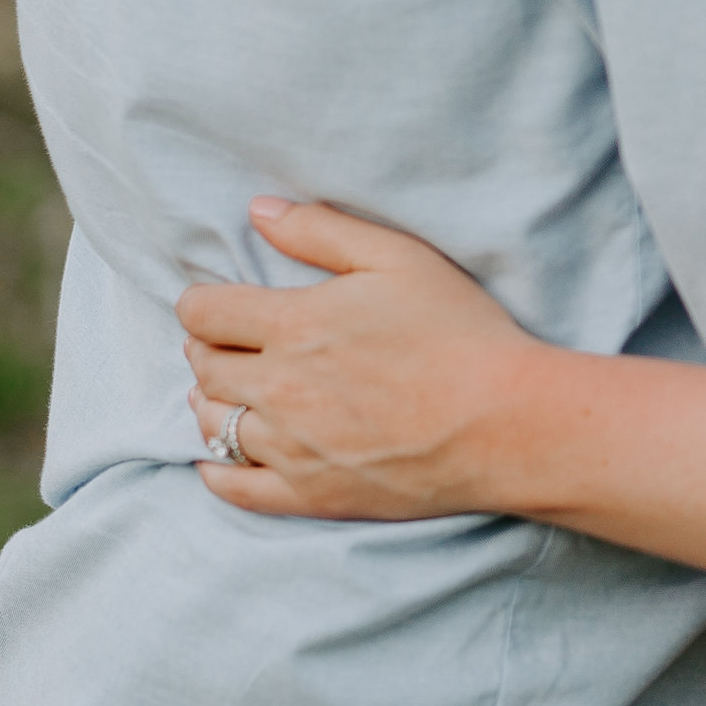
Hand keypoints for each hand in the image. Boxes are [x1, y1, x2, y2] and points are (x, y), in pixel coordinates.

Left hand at [180, 198, 554, 520]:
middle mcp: (280, 388)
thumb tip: (258, 211)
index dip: (200, 304)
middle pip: (204, 368)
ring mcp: (292, 447)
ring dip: (209, 402)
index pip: (204, 313)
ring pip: (212, 424)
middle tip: (224, 343)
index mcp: (295, 325)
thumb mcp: (399, 257)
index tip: (214, 304)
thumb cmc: (460, 332)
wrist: (506, 424)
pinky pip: (236, 488)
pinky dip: (215, 471)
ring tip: (226, 391)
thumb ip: (322, 230)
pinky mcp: (310, 494)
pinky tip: (216, 459)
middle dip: (206, 349)